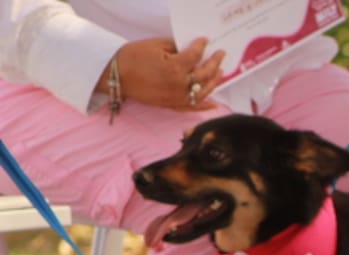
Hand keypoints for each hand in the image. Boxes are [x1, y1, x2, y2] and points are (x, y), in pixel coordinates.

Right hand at [98, 38, 224, 110]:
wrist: (116, 75)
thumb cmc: (133, 57)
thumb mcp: (156, 46)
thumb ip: (176, 47)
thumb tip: (190, 48)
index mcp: (175, 68)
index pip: (195, 56)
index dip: (202, 47)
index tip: (206, 40)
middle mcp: (180, 85)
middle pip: (204, 74)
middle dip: (215, 63)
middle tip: (221, 55)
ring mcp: (177, 97)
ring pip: (202, 92)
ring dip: (214, 82)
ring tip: (220, 73)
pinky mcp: (171, 105)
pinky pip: (192, 108)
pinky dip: (204, 106)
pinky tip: (214, 103)